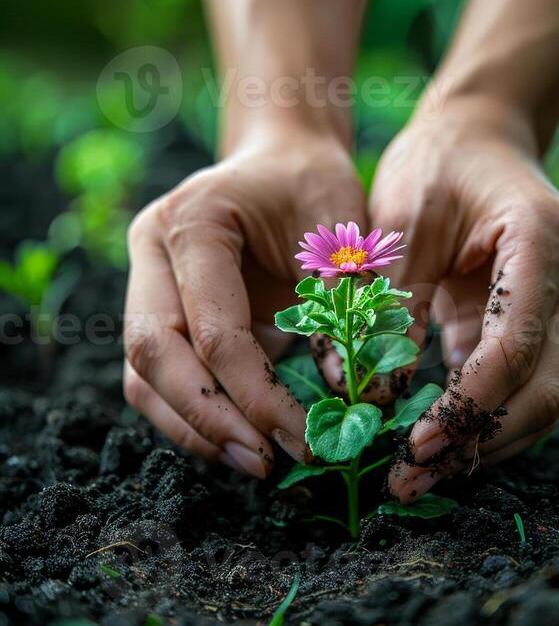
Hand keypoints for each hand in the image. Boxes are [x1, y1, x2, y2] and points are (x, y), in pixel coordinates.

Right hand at [123, 130, 366, 476]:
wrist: (281, 161)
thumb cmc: (315, 185)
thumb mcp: (342, 229)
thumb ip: (344, 303)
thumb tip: (348, 396)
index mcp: (194, 222)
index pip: (214, 330)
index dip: (256, 395)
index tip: (306, 440)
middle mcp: (152, 252)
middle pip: (153, 355)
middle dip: (210, 421)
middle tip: (267, 465)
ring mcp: (144, 282)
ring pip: (143, 376)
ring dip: (194, 428)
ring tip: (256, 462)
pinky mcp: (156, 311)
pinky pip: (156, 377)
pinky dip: (192, 415)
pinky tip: (241, 438)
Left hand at [369, 100, 558, 501]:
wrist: (479, 136)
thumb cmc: (437, 164)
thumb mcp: (399, 223)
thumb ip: (392, 308)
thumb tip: (378, 402)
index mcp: (543, 242)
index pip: (515, 347)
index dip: (465, 405)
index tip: (411, 444)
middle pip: (543, 391)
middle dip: (477, 443)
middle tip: (409, 480)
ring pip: (541, 401)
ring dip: (482, 445)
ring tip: (417, 476)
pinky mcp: (546, 326)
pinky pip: (522, 388)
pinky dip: (483, 422)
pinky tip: (436, 446)